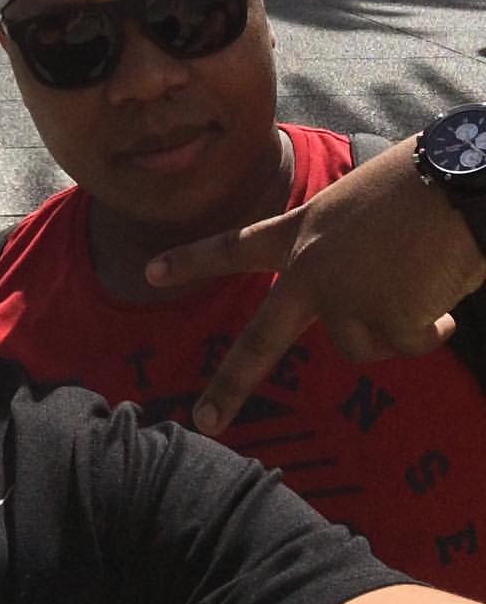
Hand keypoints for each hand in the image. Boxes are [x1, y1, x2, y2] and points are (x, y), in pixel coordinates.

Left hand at [144, 137, 485, 435]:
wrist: (454, 184)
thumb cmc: (414, 182)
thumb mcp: (353, 206)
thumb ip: (336, 249)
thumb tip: (355, 292)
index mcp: (299, 232)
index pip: (233, 247)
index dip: (190, 261)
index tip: (149, 271)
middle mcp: (310, 272)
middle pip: (260, 340)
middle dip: (230, 385)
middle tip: (204, 421)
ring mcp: (344, 301)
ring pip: (360, 347)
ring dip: (393, 327)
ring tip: (417, 283)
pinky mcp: (384, 323)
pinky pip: (407, 343)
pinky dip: (428, 328)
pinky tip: (439, 295)